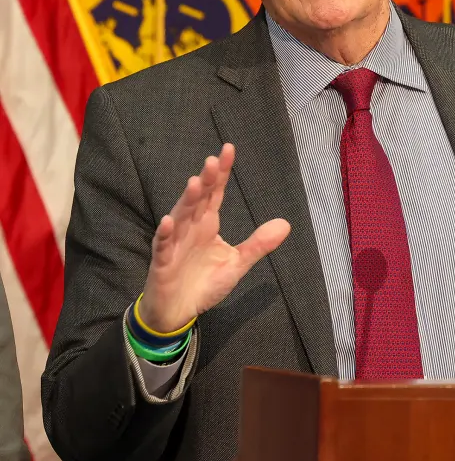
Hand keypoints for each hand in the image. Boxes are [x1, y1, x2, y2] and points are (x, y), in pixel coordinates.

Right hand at [138, 143, 289, 332]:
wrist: (179, 311)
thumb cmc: (204, 283)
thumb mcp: (237, 263)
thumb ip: (258, 244)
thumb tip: (286, 224)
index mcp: (208, 224)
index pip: (215, 193)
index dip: (221, 172)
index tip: (228, 149)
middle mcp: (191, 227)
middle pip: (198, 199)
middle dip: (205, 181)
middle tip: (212, 162)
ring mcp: (174, 242)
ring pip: (180, 216)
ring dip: (186, 201)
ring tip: (194, 184)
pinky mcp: (162, 261)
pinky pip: (162, 245)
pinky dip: (164, 233)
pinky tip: (168, 221)